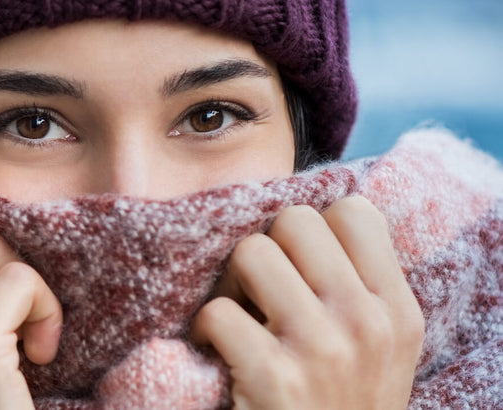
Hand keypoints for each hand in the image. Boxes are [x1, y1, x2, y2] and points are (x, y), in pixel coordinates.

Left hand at [191, 196, 424, 408]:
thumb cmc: (340, 406)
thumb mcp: (377, 350)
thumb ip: (356, 290)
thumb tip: (300, 224)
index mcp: (396, 310)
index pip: (354, 211)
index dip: (312, 231)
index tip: (298, 267)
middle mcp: (366, 322)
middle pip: (294, 221)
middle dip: (265, 250)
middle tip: (257, 292)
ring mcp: (321, 348)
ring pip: (251, 252)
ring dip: (230, 286)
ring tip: (237, 320)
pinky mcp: (273, 376)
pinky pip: (218, 311)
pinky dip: (204, 330)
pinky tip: (217, 354)